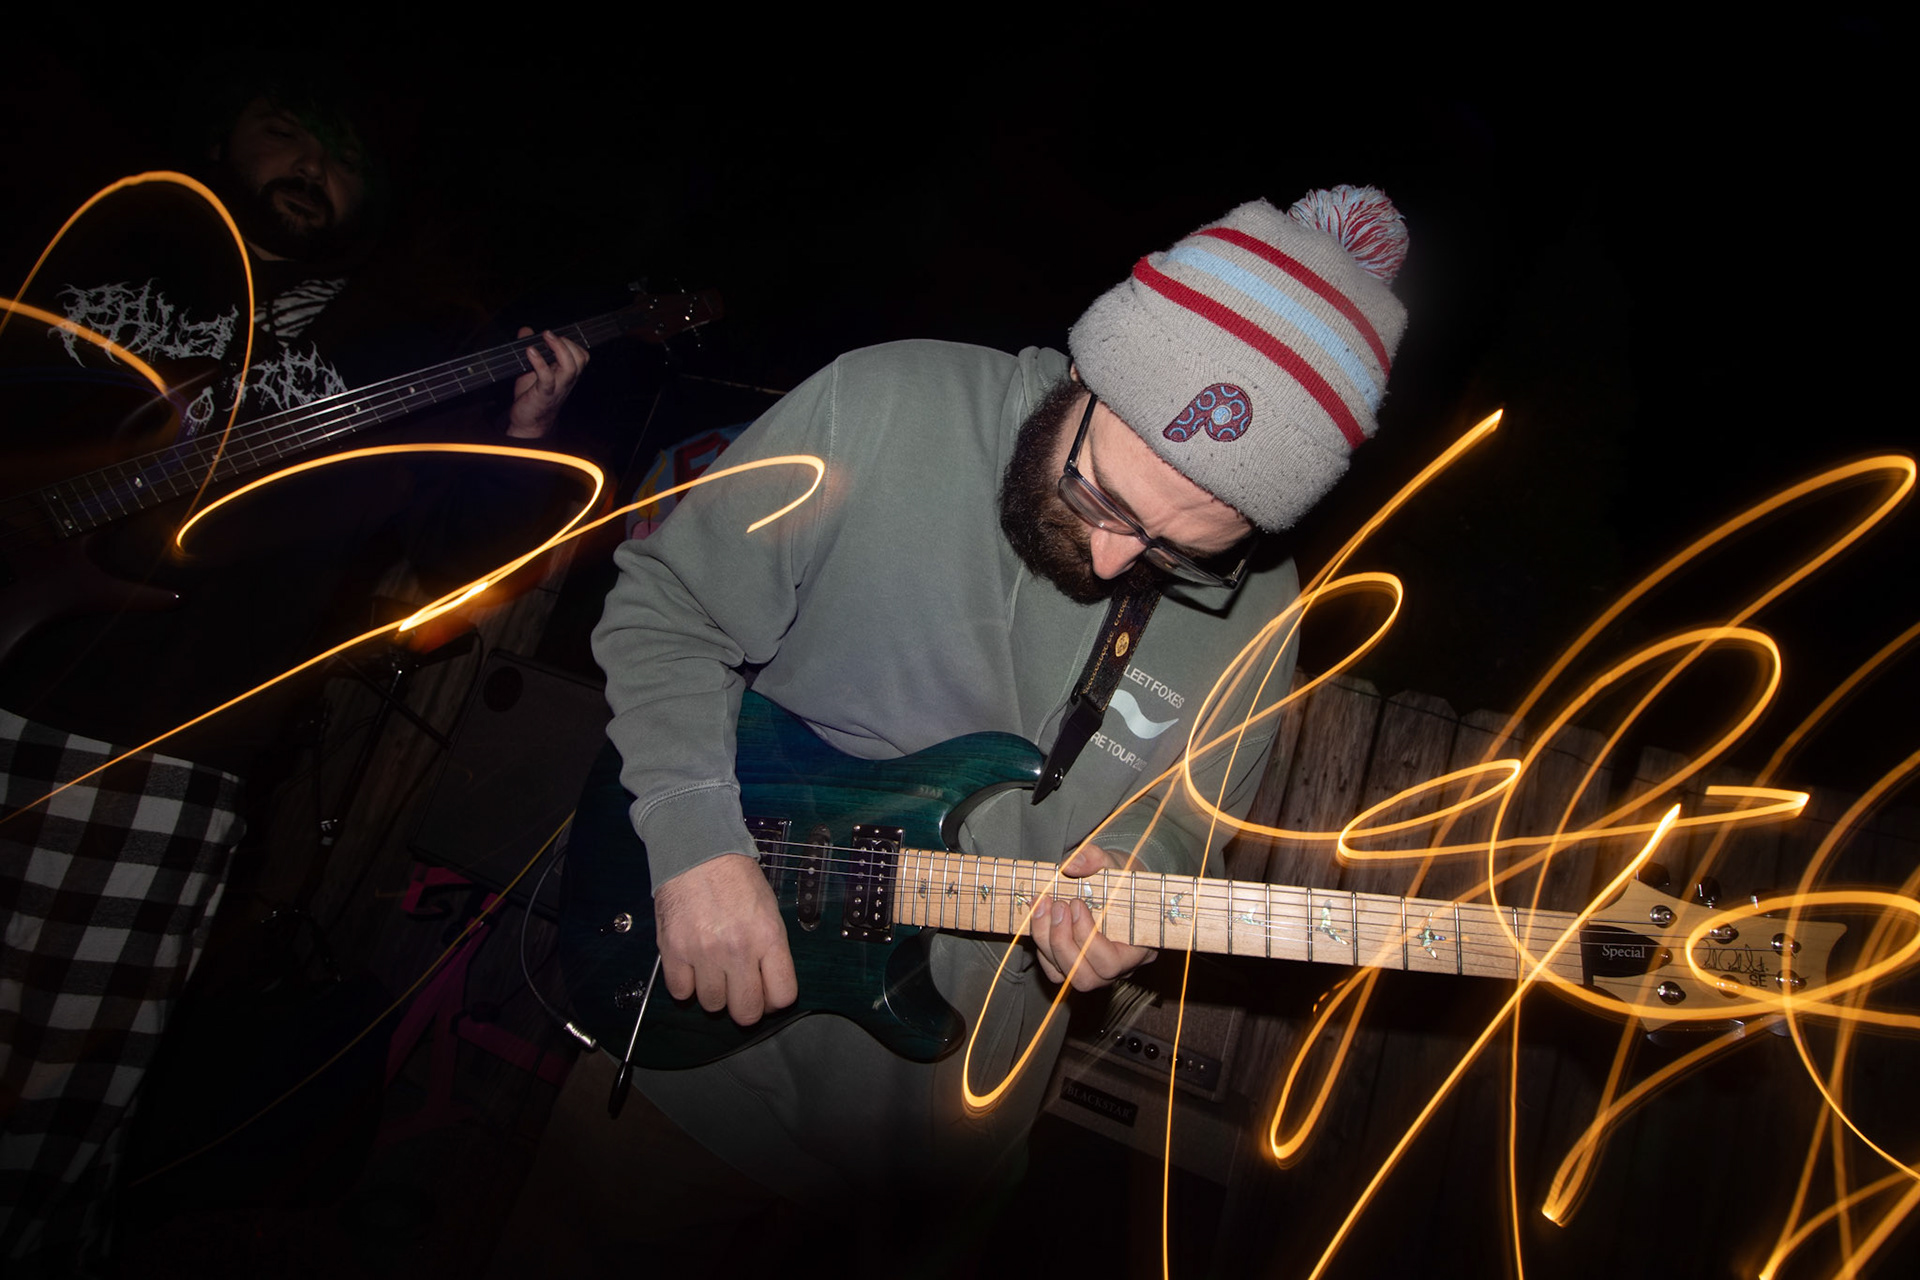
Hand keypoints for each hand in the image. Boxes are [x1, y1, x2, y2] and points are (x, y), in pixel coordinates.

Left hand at [506, 327, 588, 438]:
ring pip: (571, 367)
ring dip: (559, 349)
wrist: (528, 422)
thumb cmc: (532, 395)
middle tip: (549, 335)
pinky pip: (547, 377)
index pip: (582, 355)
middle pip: (581, 359)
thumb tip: (526, 331)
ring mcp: (557, 387)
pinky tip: (530, 352)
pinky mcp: (544, 394)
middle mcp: (565, 380)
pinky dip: (539, 362)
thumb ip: (531, 348)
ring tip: (545, 337)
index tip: (555, 335)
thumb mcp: (530, 368)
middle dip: (568, 342)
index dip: (572, 342)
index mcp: (566, 373)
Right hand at [654, 852, 797, 1025]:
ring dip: (714, 993)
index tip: (767, 994)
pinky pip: (680, 992)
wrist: (697, 850)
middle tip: (739, 991)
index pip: (782, 996)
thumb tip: (769, 986)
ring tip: (713, 970)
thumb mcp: (768, 909)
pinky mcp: (673, 951)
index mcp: (768, 936)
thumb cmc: (734, 876)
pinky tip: (692, 967)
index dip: (775, 1001)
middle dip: (745, 1007)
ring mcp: (703, 952)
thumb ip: (770, 949)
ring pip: (712, 1005)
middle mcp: (737, 949)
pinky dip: (686, 985)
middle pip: (746, 1012)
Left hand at [1030, 845, 1158, 990]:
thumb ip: (1096, 859)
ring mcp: (1093, 971)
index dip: (1088, 937)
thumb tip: (1071, 865)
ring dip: (1046, 940)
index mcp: (1137, 949)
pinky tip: (1039, 915)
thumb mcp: (1114, 863)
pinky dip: (1042, 944)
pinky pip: (1052, 969)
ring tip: (1042, 905)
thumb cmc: (1121, 878)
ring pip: (1064, 976)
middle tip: (1057, 905)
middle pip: (1085, 977)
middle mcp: (1116, 969)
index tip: (1077, 903)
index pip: (1111, 963)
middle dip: (1062, 941)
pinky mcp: (1072, 967)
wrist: (1115, 885)